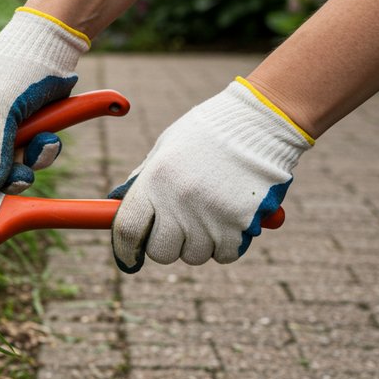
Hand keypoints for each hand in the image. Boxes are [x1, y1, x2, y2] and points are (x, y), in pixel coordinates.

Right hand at [0, 8, 88, 192]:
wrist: (53, 42)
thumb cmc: (16, 64)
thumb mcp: (0, 106)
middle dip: (8, 172)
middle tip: (23, 173)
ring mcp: (1, 131)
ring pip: (11, 166)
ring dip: (31, 159)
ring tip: (45, 141)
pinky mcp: (24, 131)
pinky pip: (30, 155)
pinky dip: (43, 150)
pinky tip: (51, 136)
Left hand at [109, 77, 313, 271]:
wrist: (260, 120)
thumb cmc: (207, 133)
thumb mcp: (164, 150)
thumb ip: (143, 183)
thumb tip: (118, 209)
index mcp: (155, 181)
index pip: (128, 231)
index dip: (125, 250)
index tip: (130, 258)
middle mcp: (179, 201)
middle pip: (160, 252)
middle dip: (166, 246)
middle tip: (178, 229)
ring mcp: (210, 215)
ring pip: (194, 256)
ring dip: (199, 244)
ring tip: (209, 213)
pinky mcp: (240, 223)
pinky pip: (224, 254)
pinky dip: (226, 245)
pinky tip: (230, 220)